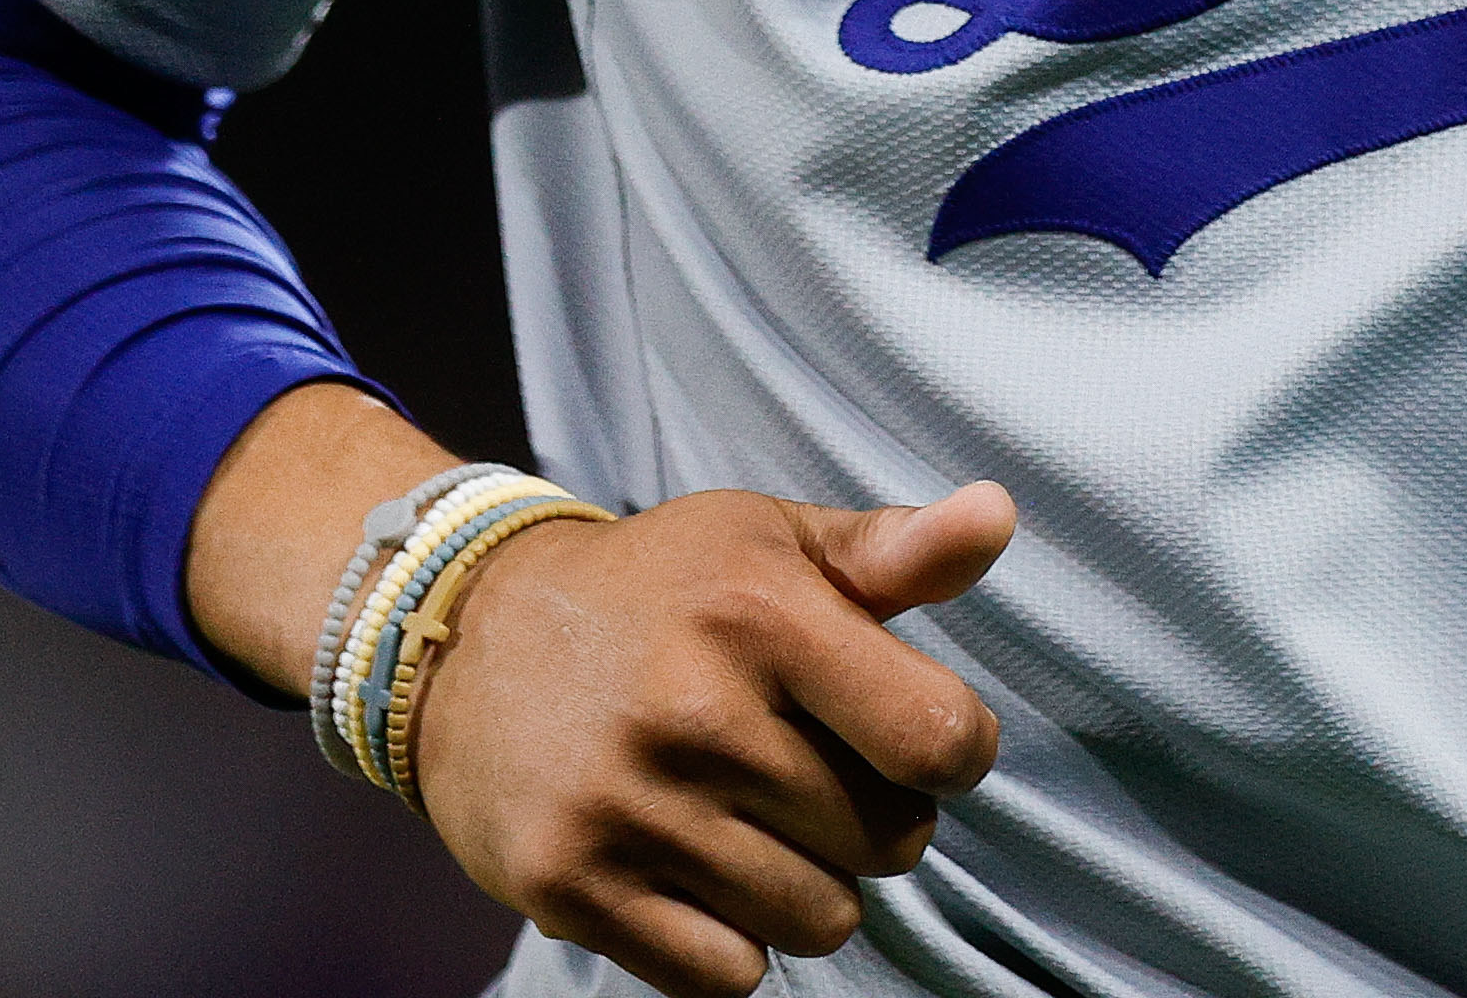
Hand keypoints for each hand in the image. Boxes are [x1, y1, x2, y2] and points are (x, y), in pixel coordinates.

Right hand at [184, 389, 1012, 994]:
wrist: (466, 638)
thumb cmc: (656, 590)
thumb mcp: (768, 541)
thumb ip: (895, 550)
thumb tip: (1000, 515)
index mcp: (760, 612)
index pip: (940, 740)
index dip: (953, 752)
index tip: (915, 738)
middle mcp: (695, 712)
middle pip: (890, 842)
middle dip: (875, 818)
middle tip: (811, 774)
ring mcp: (629, 807)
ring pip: (819, 919)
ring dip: (810, 886)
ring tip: (757, 822)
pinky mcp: (572, 886)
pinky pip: (728, 974)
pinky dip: (733, 942)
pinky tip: (699, 869)